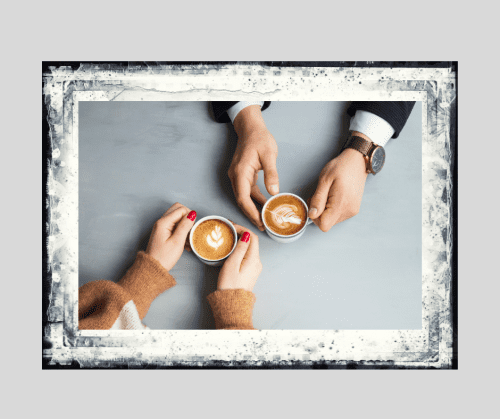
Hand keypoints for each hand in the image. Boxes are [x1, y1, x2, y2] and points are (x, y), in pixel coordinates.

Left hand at [146, 203, 196, 270]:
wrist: (153, 268)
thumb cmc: (164, 257)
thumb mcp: (177, 241)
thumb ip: (185, 226)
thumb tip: (192, 213)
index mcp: (163, 222)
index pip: (180, 209)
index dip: (189, 216)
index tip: (192, 228)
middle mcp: (161, 222)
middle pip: (178, 210)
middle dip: (187, 218)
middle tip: (191, 230)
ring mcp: (161, 227)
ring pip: (177, 218)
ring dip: (185, 225)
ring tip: (188, 239)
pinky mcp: (163, 232)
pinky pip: (174, 226)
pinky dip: (181, 231)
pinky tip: (185, 243)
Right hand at [218, 224, 261, 291]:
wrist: (232, 304)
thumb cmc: (230, 285)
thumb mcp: (232, 264)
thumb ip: (240, 248)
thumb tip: (246, 235)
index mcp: (254, 259)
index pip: (253, 237)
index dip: (243, 229)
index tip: (232, 226)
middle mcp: (257, 263)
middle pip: (252, 242)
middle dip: (241, 233)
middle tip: (229, 229)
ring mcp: (255, 268)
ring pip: (249, 249)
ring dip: (241, 241)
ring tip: (228, 237)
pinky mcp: (250, 272)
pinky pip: (247, 256)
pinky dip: (241, 249)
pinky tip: (232, 249)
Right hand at [228, 105, 278, 230]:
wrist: (251, 128)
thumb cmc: (259, 138)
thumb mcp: (269, 154)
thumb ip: (271, 173)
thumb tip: (274, 191)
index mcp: (240, 172)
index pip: (243, 198)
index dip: (251, 212)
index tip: (260, 222)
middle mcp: (236, 176)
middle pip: (242, 201)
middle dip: (252, 214)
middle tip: (263, 227)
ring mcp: (238, 176)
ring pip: (244, 197)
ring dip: (253, 208)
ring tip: (265, 220)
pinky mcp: (242, 175)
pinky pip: (248, 191)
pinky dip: (255, 200)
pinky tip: (264, 206)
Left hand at [308, 140, 368, 231]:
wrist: (358, 161)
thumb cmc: (341, 167)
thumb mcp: (325, 180)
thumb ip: (318, 199)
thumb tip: (312, 214)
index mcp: (341, 204)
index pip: (324, 225)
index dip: (314, 217)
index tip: (313, 203)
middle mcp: (349, 211)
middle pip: (327, 223)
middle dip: (319, 212)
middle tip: (319, 196)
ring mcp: (352, 211)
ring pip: (332, 220)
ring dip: (325, 210)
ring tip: (327, 194)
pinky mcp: (354, 209)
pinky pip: (338, 216)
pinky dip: (332, 209)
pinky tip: (333, 197)